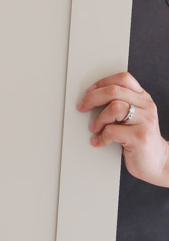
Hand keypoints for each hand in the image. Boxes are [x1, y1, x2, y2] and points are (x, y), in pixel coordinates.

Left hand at [77, 71, 168, 185]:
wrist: (157, 162)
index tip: (89, 91)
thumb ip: (122, 105)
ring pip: (114, 108)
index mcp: (144, 98)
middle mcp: (147, 106)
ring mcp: (145, 121)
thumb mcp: (134, 117)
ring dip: (99, 119)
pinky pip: (113, 130)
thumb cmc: (140, 139)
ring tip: (94, 128)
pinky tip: (99, 141)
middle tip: (82, 107)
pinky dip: (102, 137)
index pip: (123, 79)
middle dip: (93, 98)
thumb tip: (92, 98)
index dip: (103, 82)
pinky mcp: (140, 137)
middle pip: (114, 91)